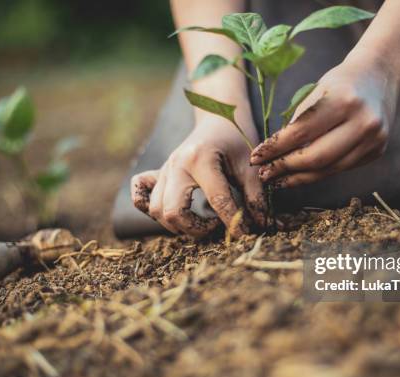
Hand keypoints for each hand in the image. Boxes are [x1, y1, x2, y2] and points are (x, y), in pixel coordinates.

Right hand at [131, 116, 264, 237]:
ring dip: (177, 225)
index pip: (217, 200)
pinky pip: (140, 194)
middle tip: (216, 228)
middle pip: (173, 211)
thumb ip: (255, 197)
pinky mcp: (157, 173)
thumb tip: (260, 226)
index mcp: (201, 159)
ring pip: (156, 210)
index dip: (232, 222)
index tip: (243, 234)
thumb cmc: (236, 141)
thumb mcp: (251, 166)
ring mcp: (163, 170)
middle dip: (196, 229)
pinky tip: (171, 212)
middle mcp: (176, 165)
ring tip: (201, 223)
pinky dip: (148, 208)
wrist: (218, 119)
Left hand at [250, 53, 399, 187]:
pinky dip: (318, 173)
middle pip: (316, 157)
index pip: (301, 133)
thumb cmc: (340, 82)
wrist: (380, 75)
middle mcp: (363, 122)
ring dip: (300, 178)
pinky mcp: (377, 151)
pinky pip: (341, 168)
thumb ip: (298, 122)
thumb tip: (273, 155)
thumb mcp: (316, 91)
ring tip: (278, 180)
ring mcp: (374, 140)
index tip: (256, 157)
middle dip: (285, 168)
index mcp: (344, 100)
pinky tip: (301, 175)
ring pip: (329, 169)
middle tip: (265, 174)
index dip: (275, 148)